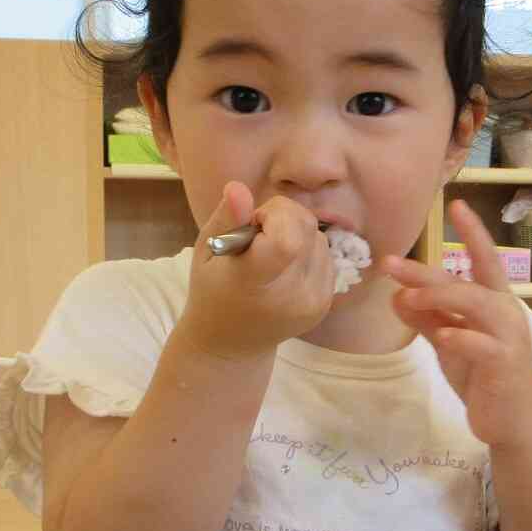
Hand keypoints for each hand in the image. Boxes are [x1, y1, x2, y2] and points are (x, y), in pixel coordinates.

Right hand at [178, 183, 336, 361]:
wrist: (231, 343)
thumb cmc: (212, 291)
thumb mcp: (206, 252)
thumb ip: (225, 219)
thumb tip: (238, 187)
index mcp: (253, 283)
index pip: (286, 239)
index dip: (275, 216)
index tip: (255, 222)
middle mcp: (290, 296)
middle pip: (306, 228)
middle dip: (284, 217)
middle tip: (259, 236)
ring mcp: (312, 303)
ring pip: (319, 238)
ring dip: (296, 235)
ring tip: (270, 255)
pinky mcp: (325, 304)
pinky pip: (326, 256)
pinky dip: (308, 252)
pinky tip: (285, 268)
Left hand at [380, 200, 531, 447]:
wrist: (515, 422)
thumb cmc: (486, 379)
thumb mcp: (450, 344)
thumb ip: (428, 320)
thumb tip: (396, 296)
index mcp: (494, 303)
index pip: (483, 260)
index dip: (472, 232)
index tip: (457, 204)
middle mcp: (504, 312)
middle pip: (465, 281)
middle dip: (426, 271)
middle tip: (390, 263)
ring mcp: (507, 336)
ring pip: (474, 304)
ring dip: (438, 297)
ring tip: (407, 297)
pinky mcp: (504, 363)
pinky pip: (481, 344)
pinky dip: (461, 336)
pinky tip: (442, 334)